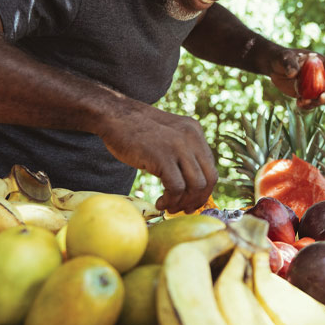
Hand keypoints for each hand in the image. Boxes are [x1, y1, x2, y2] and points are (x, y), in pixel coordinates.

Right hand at [97, 104, 217, 213]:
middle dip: (197, 200)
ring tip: (169, 206)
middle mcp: (191, 137)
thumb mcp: (168, 133)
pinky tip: (160, 202)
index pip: (210, 168)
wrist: (114, 115)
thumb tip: (191, 181)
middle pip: (209, 179)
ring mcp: (178, 146)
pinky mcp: (162, 157)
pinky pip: (176, 187)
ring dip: (183, 203)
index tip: (192, 201)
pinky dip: (170, 200)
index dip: (204, 190)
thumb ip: (182, 149)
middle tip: (183, 209)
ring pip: (196, 185)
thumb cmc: (136, 129)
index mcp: (195, 131)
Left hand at [268, 49, 324, 108]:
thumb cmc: (283, 58)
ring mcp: (315, 87)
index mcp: (320, 62)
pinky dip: (307, 106)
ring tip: (304, 102)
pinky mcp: (307, 95)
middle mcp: (321, 75)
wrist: (276, 68)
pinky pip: (312, 103)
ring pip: (323, 98)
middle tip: (322, 98)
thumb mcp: (285, 58)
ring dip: (317, 102)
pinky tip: (299, 104)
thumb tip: (293, 74)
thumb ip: (290, 64)